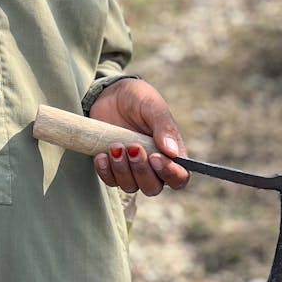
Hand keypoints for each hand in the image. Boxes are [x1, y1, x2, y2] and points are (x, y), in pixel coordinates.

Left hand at [88, 78, 189, 195]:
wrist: (109, 93)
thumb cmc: (137, 98)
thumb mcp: (152, 106)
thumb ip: (164, 126)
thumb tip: (172, 152)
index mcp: (171, 153)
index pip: (179, 177)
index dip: (170, 173)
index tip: (155, 157)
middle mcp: (153, 166)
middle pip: (153, 187)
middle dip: (141, 170)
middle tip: (132, 147)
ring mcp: (132, 169)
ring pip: (131, 186)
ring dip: (122, 170)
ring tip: (115, 145)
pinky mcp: (112, 168)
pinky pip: (110, 181)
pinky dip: (105, 171)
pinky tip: (102, 155)